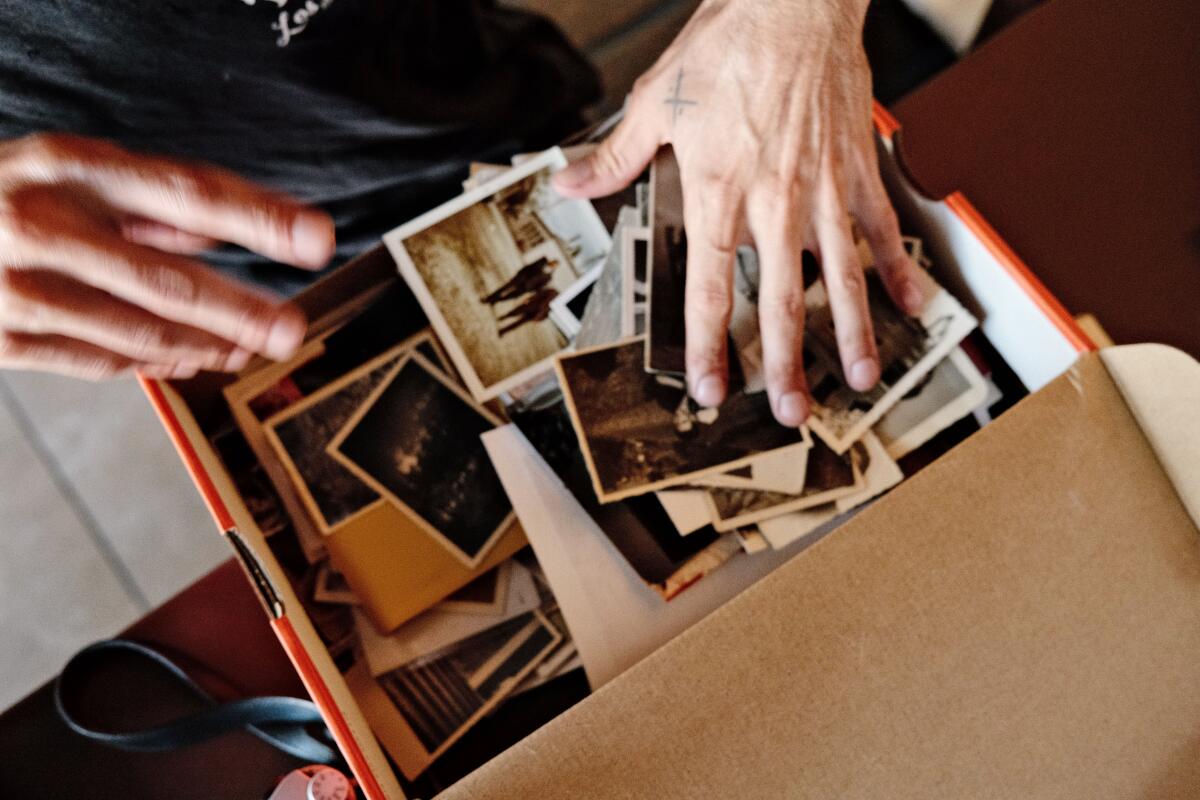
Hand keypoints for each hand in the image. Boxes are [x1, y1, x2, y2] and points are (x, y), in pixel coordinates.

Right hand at [0, 133, 334, 379]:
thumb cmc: (11, 197)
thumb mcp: (72, 175)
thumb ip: (150, 204)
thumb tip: (232, 229)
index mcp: (72, 168)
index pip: (186, 192)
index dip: (258, 218)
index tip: (316, 238)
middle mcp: (45, 222)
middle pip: (165, 276)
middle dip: (239, 307)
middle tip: (292, 328)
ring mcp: (18, 285)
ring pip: (137, 329)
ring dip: (207, 343)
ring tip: (253, 346)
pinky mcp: (2, 336)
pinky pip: (98, 359)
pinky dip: (154, 362)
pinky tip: (193, 358)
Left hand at [554, 0, 924, 424]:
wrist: (794, 1)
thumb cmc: (729, 45)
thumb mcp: (656, 101)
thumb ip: (616, 156)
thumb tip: (571, 185)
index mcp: (719, 192)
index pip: (711, 289)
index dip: (709, 346)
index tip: (712, 386)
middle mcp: (775, 203)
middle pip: (781, 301)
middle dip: (786, 364)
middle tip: (792, 411)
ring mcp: (824, 191)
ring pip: (840, 277)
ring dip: (851, 334)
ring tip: (860, 378)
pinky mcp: (858, 169)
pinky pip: (883, 228)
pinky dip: (898, 267)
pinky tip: (911, 304)